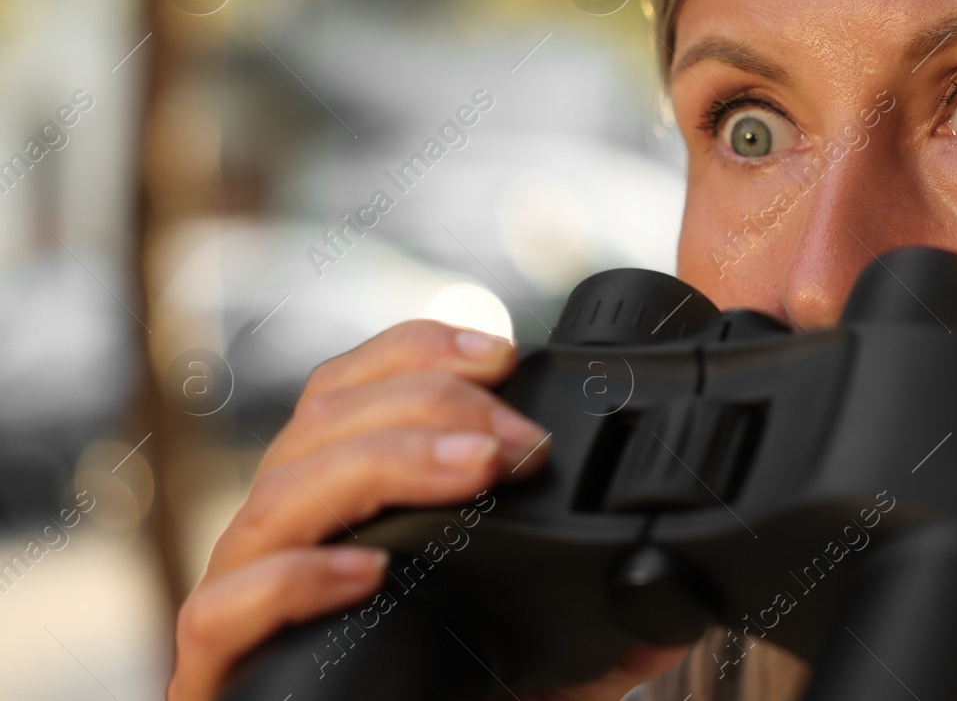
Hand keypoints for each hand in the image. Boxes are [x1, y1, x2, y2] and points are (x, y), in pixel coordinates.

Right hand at [167, 319, 690, 700]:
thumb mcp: (539, 654)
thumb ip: (603, 620)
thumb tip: (678, 592)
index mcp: (342, 503)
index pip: (348, 388)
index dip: (417, 349)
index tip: (505, 353)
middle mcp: (286, 537)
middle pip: (318, 423)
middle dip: (426, 404)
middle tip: (517, 436)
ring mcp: (243, 602)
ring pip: (277, 497)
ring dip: (383, 464)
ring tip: (474, 468)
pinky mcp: (217, 673)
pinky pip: (223, 611)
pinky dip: (297, 578)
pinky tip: (370, 568)